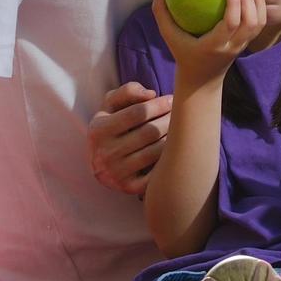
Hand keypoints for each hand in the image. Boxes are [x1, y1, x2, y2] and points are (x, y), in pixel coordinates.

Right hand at [86, 80, 170, 195]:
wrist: (100, 165)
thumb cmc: (112, 127)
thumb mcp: (110, 106)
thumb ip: (127, 92)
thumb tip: (151, 94)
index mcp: (99, 130)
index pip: (137, 113)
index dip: (158, 104)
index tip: (172, 99)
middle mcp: (105, 153)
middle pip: (149, 132)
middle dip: (169, 119)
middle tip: (181, 113)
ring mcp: (117, 173)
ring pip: (156, 152)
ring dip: (173, 138)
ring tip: (181, 128)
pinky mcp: (129, 188)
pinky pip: (157, 173)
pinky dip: (168, 160)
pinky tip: (174, 149)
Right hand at [150, 0, 267, 83]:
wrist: (201, 80)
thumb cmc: (183, 54)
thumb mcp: (169, 36)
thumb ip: (162, 13)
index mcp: (215, 45)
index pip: (231, 24)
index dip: (235, 5)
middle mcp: (232, 46)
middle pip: (250, 23)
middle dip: (250, 1)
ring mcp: (242, 45)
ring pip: (258, 24)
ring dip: (259, 3)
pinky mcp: (246, 43)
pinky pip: (258, 25)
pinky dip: (259, 8)